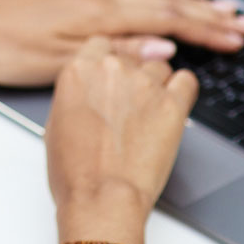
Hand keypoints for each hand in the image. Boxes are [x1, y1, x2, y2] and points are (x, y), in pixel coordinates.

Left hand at [0, 0, 243, 86]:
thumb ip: (117, 51)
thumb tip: (164, 44)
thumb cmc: (7, 49)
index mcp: (98, 14)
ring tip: (220, 6)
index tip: (239, 37)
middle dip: (210, 14)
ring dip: (189, 3)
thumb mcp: (62, 61)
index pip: (167, 20)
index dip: (207, 29)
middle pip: (167, 4)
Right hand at [44, 37, 198, 243]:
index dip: (108, 61)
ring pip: (160, 67)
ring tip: (150, 112)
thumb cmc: (75, 172)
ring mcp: (145, 84)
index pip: (101, 45)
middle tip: (129, 105)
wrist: (102, 198)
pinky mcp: (172, 104)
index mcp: (79, 69)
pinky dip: (182, 90)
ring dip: (156, 84)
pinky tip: (174, 105)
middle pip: (131, 56)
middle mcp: (112, 69)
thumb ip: (76, 95)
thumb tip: (89, 94)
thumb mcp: (56, 123)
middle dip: (131, 76)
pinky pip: (187, 82)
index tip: (111, 77)